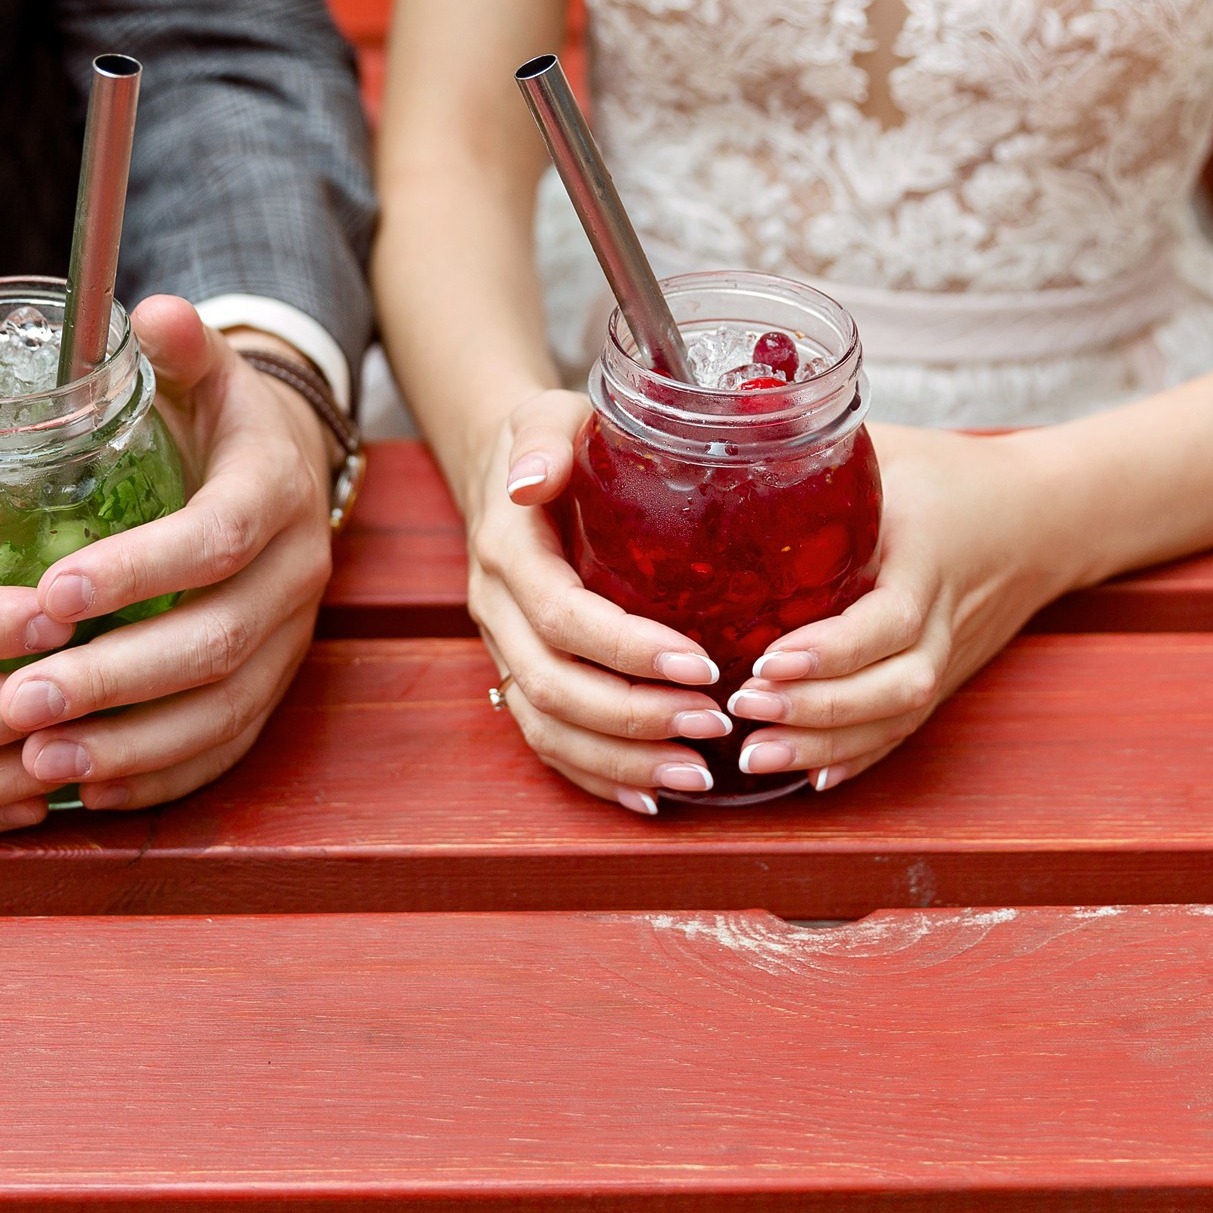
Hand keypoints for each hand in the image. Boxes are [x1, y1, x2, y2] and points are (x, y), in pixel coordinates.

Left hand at [0, 298, 336, 810]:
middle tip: (18, 697)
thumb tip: (153, 310)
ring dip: (130, 742)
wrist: (283, 469)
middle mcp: (295, 572)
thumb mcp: (202, 370)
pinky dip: (159, 777)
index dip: (139, 570)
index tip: (52, 592)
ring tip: (38, 756)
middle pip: (215, 641)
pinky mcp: (274, 687)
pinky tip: (85, 789)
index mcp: (273, 490)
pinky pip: (226, 747)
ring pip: (222, 708)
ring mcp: (291, 639)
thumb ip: (178, 345)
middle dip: (115, 678)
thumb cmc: (213, 419)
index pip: (215, 539)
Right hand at [468, 389, 741, 814]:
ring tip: (697, 773)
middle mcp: (497, 609)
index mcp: (508, 550)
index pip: (563, 616)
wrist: (505, 464)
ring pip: (548, 727)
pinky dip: (596, 777)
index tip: (703, 663)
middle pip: (554, 687)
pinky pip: (547, 740)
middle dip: (635, 718)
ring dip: (621, 761)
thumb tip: (534, 478)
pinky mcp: (518, 672)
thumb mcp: (548, 415)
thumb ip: (545, 439)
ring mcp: (504, 648)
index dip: (628, 649)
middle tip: (716, 724)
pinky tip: (652, 797)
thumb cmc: (552, 438)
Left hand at [721, 425, 1080, 791]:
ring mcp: (949, 654)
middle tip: (745, 712)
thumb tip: (722, 440)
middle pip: (896, 684)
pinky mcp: (944, 676)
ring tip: (754, 754)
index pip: (890, 619)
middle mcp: (944, 616)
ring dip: (827, 744)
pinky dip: (859, 756)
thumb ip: (815, 452)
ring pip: (898, 716)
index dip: (831, 650)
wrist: (1043, 515)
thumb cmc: (949, 473)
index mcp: (928, 556)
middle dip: (820, 711)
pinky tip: (808, 776)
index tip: (768, 660)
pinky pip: (904, 729)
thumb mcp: (886, 448)